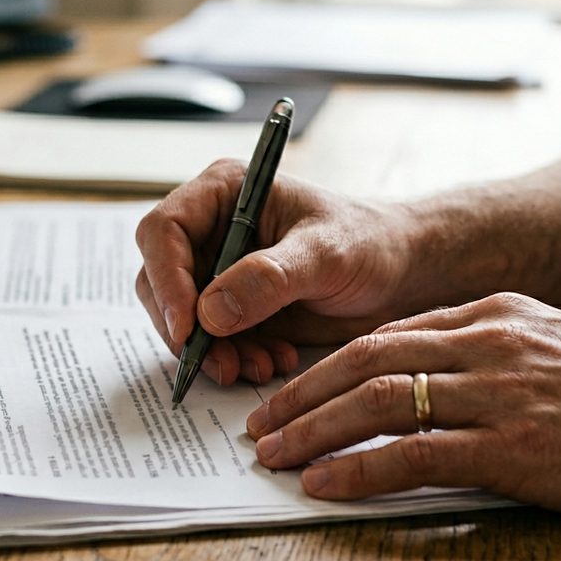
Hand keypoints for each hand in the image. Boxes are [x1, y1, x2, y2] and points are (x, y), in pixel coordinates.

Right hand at [135, 160, 419, 386]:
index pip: (163, 231)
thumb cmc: (370, 243)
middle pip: (160, 281)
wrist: (400, 273)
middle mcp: (211, 229)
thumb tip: (209, 313)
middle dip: (187, 329)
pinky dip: (232, 359)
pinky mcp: (233, 308)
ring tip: (258, 367)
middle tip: (221, 363)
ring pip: (182, 318)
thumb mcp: (325, 255)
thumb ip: (269, 278)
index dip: (165, 280)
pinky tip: (272, 363)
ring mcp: (219, 271)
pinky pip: (210, 341)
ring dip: (212, 351)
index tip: (188, 327)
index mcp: (224, 192)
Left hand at [246, 292, 560, 529]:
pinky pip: (414, 453)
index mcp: (495, 314)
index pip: (387, 333)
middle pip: (366, 359)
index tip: (290, 390)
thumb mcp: (553, 349)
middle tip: (261, 424)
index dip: (327, 364)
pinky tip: (324, 482)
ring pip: (378, 400)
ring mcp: (500, 391)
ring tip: (275, 455)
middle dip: (302, 393)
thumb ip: (487, 354)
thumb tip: (423, 383)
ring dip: (313, 429)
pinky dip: (359, 467)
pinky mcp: (514, 445)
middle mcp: (489, 342)